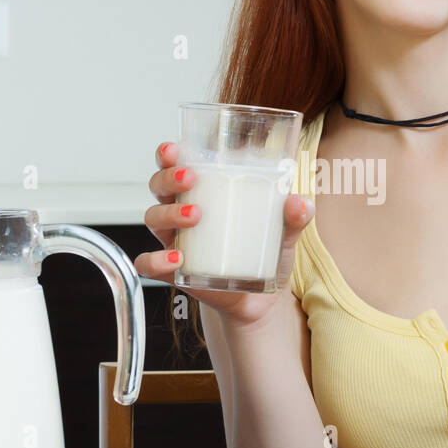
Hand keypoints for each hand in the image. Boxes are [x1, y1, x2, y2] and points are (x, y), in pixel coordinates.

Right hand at [136, 139, 312, 325]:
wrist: (261, 298)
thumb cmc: (264, 253)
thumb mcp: (283, 232)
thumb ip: (294, 215)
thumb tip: (298, 202)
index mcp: (202, 193)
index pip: (175, 165)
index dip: (168, 154)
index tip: (174, 149)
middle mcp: (180, 213)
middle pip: (158, 186)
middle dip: (169, 177)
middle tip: (191, 179)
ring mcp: (174, 241)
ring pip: (152, 218)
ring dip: (169, 213)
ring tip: (196, 216)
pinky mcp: (173, 271)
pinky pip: (148, 263)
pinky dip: (156, 259)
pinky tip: (177, 258)